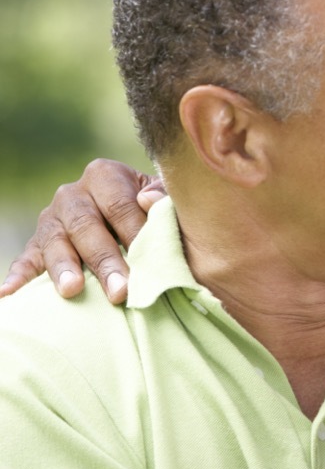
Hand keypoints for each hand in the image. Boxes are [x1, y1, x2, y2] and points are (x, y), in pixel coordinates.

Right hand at [1, 159, 163, 302]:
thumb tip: (148, 199)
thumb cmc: (155, 211)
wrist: (131, 216)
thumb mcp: (164, 198)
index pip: (119, 205)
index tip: (149, 261)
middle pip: (86, 226)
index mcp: (104, 175)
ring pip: (55, 242)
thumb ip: (164, 197)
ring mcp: (51, 219)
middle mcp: (72, 194)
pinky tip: (10, 293)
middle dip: (105, 260)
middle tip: (121, 290)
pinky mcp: (37, 244)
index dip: (135, 233)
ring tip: (73, 290)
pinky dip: (18, 276)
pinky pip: (26, 259)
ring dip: (64, 267)